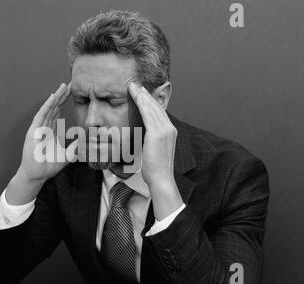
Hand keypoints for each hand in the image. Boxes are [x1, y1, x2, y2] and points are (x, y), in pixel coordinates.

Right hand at [18, 83, 76, 182]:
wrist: (37, 174)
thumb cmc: (48, 166)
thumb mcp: (68, 155)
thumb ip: (76, 147)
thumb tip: (87, 141)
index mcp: (51, 130)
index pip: (58, 111)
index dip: (65, 101)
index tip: (73, 91)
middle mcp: (44, 126)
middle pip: (54, 107)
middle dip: (62, 95)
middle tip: (70, 83)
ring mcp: (38, 128)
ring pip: (48, 109)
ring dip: (55, 97)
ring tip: (63, 87)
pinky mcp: (34, 131)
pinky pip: (41, 116)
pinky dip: (46, 107)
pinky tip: (52, 98)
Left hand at [127, 82, 183, 219]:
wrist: (161, 179)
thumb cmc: (155, 168)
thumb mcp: (153, 150)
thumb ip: (149, 139)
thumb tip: (140, 134)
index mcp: (169, 131)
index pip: (159, 112)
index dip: (150, 101)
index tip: (141, 93)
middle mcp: (169, 128)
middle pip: (156, 107)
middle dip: (145, 95)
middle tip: (136, 85)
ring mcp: (165, 130)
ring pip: (152, 108)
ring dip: (142, 96)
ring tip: (133, 87)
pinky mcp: (157, 134)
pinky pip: (148, 114)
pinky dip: (142, 103)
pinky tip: (136, 96)